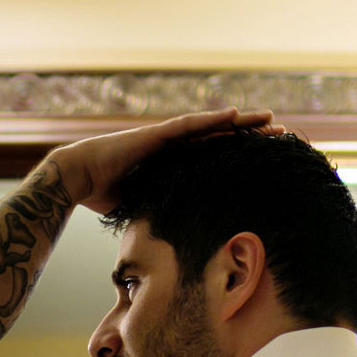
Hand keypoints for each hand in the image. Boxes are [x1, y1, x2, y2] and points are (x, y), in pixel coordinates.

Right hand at [55, 108, 278, 215]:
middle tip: (280, 133)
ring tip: (269, 118)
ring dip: (240, 123)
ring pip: (211, 127)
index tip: (265, 155)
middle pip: (219, 137)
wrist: (76, 179)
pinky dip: (213, 120)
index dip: (239, 153)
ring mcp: (164, 138)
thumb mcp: (141, 207)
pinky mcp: (155, 135)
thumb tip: (171, 241)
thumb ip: (158, 213)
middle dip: (250, 135)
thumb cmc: (101, 196)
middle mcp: (172, 146)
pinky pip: (189, 126)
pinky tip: (235, 115)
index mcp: (172, 163)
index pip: (213, 155)